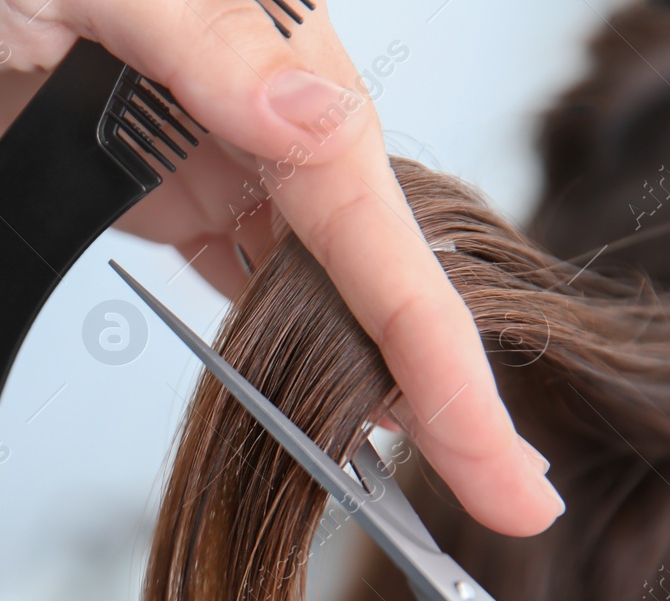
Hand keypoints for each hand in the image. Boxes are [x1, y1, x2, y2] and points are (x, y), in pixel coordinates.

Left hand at [0, 0, 564, 535]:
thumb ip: (209, 52)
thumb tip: (321, 123)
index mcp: (274, 44)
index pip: (371, 212)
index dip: (433, 340)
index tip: (483, 443)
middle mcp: (263, 100)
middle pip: (370, 261)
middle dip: (437, 380)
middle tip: (502, 487)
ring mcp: (217, 149)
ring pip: (320, 276)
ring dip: (371, 370)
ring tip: (435, 464)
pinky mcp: (167, 187)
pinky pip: (246, 271)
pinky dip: (287, 337)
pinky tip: (324, 393)